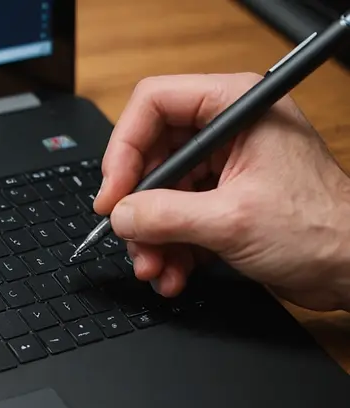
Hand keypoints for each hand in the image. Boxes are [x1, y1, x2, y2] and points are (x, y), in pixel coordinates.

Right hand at [95, 73, 349, 310]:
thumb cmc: (323, 230)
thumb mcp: (230, 221)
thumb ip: (165, 216)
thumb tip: (120, 214)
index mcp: (236, 108)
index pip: (154, 104)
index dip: (125, 148)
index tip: (114, 193)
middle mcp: (229, 131)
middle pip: (152, 154)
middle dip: (138, 205)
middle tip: (129, 237)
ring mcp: (226, 167)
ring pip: (161, 193)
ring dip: (151, 235)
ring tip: (153, 266)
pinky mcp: (224, 200)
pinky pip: (177, 217)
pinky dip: (169, 247)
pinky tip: (173, 273)